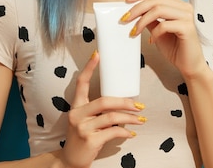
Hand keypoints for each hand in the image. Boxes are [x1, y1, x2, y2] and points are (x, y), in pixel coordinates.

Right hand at [58, 51, 145, 167]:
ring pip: (111, 116)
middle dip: (125, 102)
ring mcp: (82, 128)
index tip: (97, 55)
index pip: (80, 83)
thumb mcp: (85, 122)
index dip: (89, 68)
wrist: (70, 162)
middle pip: (104, 101)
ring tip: (141, 120)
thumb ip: (98, 112)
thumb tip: (122, 104)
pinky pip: (113, 132)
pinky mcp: (90, 140)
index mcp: (76, 107)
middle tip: (139, 104)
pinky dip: (125, 132)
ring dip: (130, 118)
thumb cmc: (82, 139)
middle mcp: (77, 115)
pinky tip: (131, 134)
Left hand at [124, 0, 208, 78]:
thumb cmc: (175, 47)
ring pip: (158, 9)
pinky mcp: (187, 27)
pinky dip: (154, 33)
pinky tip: (151, 41)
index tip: (126, 1)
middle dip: (137, 8)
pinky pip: (165, 25)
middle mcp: (184, 7)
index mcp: (178, 4)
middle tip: (125, 19)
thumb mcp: (157, 29)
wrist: (189, 64)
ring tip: (134, 31)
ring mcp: (187, 16)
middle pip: (155, 0)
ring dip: (142, 20)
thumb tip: (133, 10)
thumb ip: (149, 18)